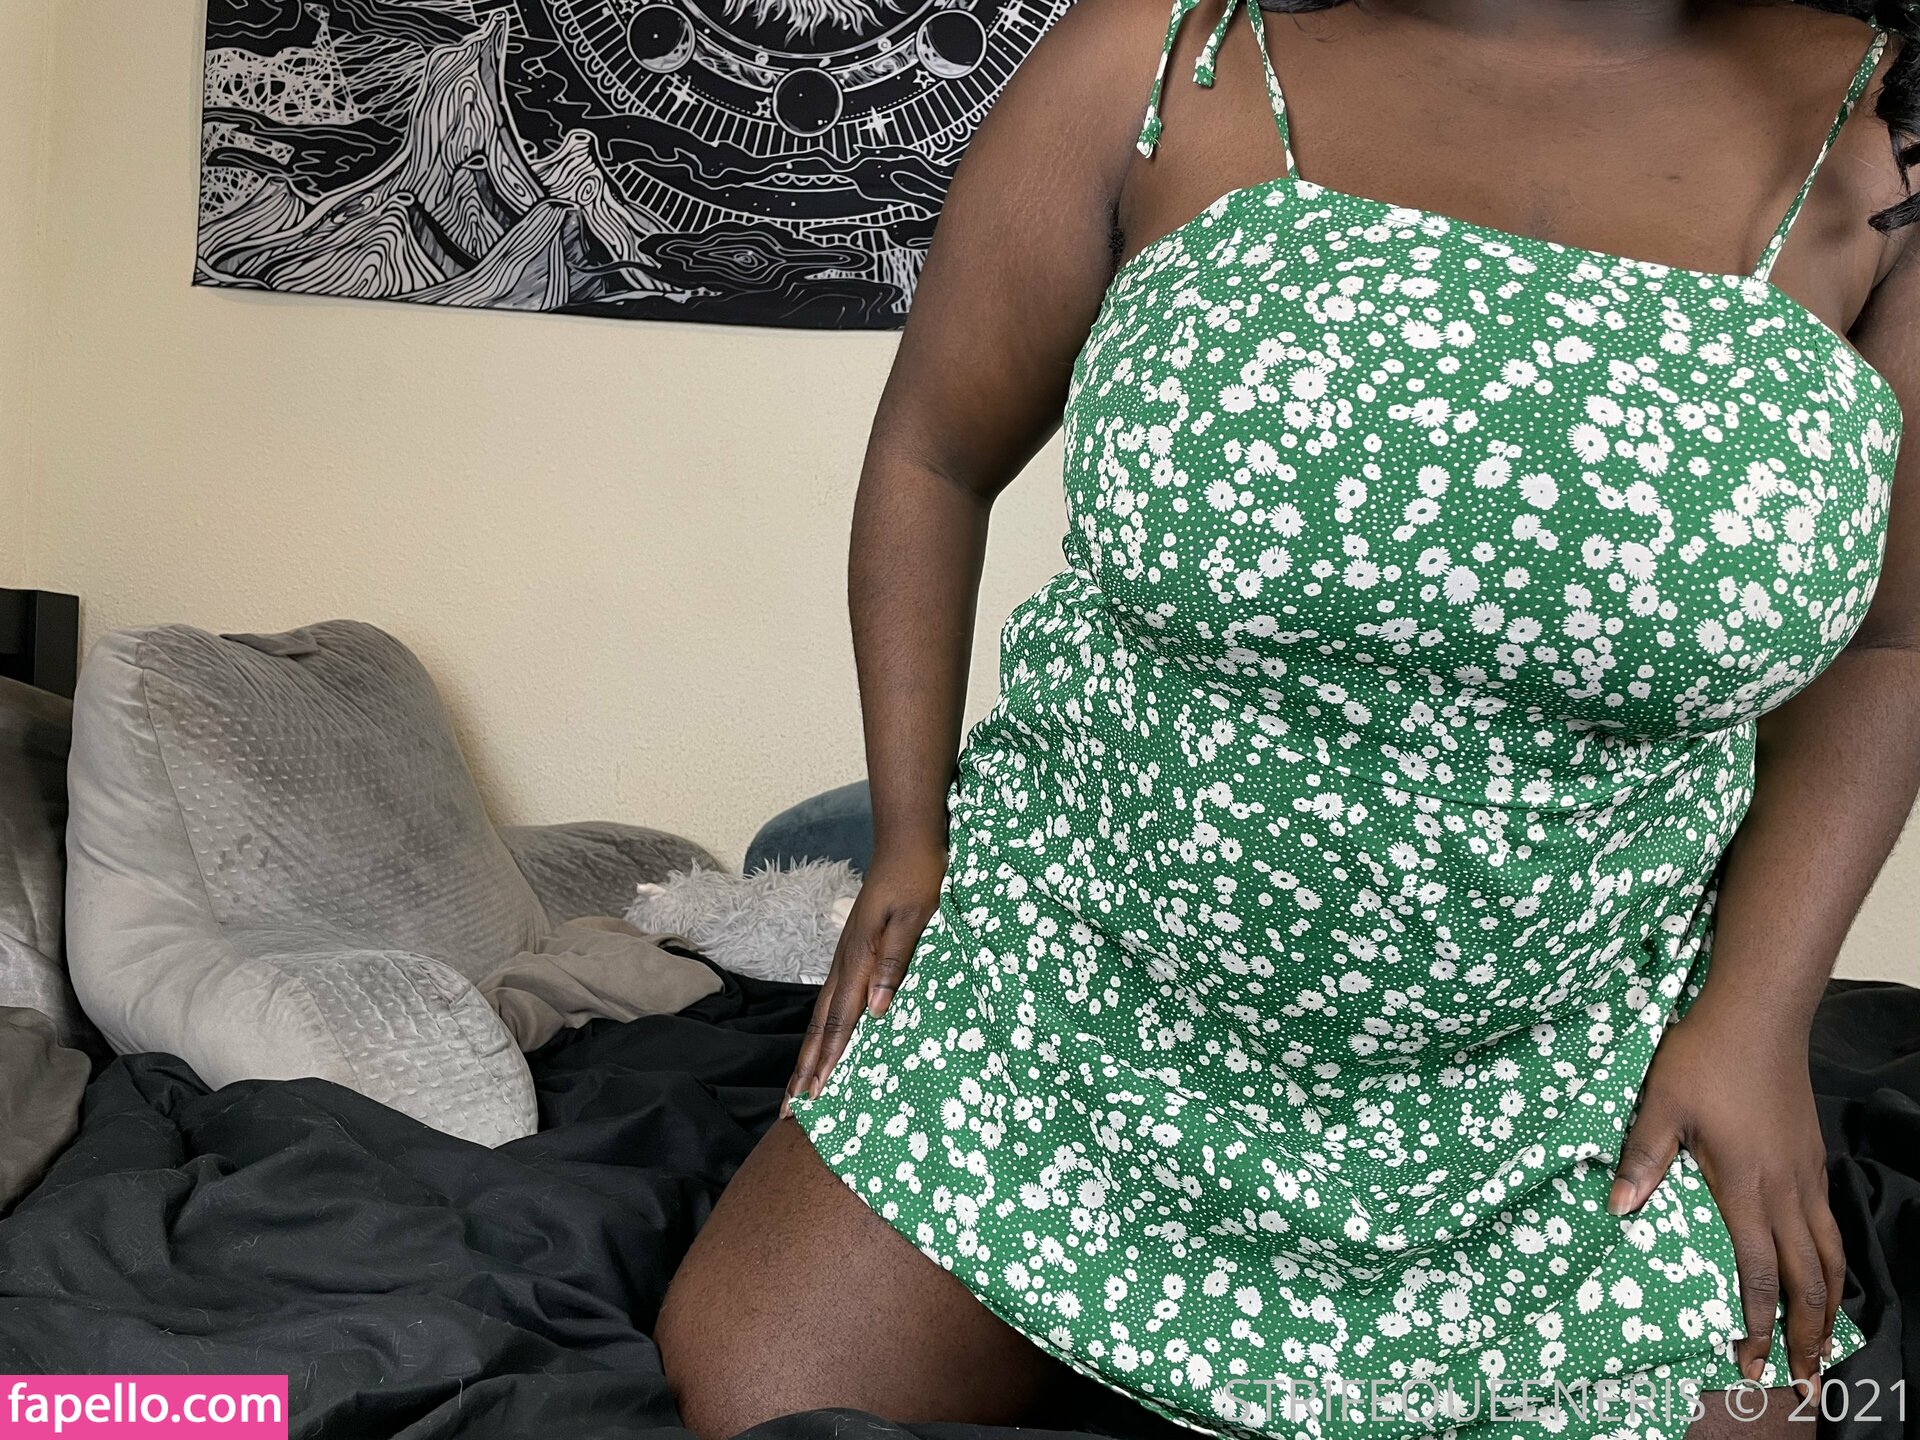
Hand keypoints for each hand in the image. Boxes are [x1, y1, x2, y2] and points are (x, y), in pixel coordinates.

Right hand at [781, 841, 946, 1116]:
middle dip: (806, 1070)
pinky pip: (833, 999)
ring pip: (823, 1015)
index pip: (841, 1022)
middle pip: (822, 1026)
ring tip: (798, 1086)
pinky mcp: (854, 950)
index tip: (814, 1098)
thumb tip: (878, 1012)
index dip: (829, 1062)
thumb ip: (896, 962)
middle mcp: (847, 962)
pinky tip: (825, 1039)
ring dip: (810, 1053)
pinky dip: (825, 1028)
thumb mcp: (916, 918)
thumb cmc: (920, 878)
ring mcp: (846, 956)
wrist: (906, 840)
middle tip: (791, 1109)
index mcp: (861, 959)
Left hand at [1608, 1001, 1843, 1390]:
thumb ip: (1641, 1159)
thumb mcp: (1659, 1105)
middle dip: (1805, 1332)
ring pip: (1830, 1254)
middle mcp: (1786, 1189)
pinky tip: (1824, 1274)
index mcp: (1746, 1184)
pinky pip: (1830, 1224)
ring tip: (1824, 1344)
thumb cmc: (1702, 1058)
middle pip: (1808, 1276)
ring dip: (1828, 1304)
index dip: (1756, 1318)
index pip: (1758, 1269)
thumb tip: (1617, 1210)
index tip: (1751, 1358)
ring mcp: (1805, 1173)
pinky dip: (1832, 1262)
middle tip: (1803, 1377)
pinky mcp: (1812, 1156)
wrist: (1757, 1014)